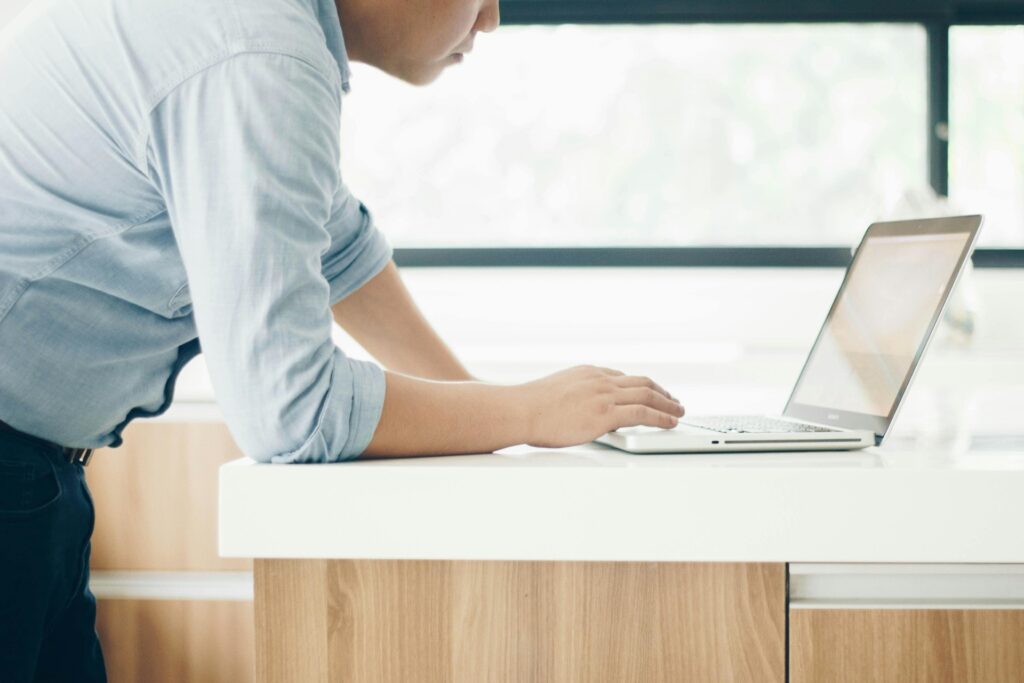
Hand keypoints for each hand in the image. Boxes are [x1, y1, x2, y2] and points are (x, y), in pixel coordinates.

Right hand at [517, 365, 683, 447]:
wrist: (520, 410)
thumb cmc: (529, 406)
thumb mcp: (555, 391)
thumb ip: (573, 396)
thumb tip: (577, 410)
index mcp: (588, 372)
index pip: (621, 377)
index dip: (639, 386)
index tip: (647, 392)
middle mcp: (600, 379)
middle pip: (641, 382)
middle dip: (660, 391)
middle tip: (672, 400)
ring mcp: (604, 395)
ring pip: (647, 394)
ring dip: (668, 403)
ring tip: (679, 411)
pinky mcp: (605, 414)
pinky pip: (643, 413)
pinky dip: (661, 416)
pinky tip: (670, 421)